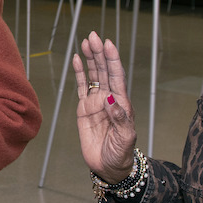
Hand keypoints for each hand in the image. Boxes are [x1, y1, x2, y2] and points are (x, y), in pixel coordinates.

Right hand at [72, 32, 137, 181]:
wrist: (109, 166)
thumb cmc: (120, 153)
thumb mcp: (125, 138)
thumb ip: (119, 119)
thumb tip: (110, 100)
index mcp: (121, 103)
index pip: (117, 76)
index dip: (113, 60)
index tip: (108, 44)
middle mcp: (109, 98)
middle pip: (104, 70)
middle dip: (100, 53)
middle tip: (94, 36)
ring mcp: (96, 102)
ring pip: (94, 75)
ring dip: (91, 58)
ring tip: (87, 41)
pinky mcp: (85, 109)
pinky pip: (82, 87)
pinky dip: (80, 73)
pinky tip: (77, 59)